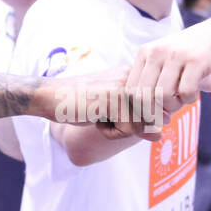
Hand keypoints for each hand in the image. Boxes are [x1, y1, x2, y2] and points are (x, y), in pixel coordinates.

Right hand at [38, 65, 164, 140]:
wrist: (51, 96)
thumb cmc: (83, 103)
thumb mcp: (116, 113)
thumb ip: (140, 122)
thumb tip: (159, 136)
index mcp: (138, 75)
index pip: (156, 113)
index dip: (133, 120)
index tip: (110, 108)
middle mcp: (137, 76)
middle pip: (150, 120)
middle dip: (128, 125)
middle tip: (103, 111)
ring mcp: (128, 86)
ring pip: (141, 127)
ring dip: (118, 129)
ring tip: (99, 113)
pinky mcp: (118, 98)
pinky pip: (127, 131)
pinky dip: (110, 132)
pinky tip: (94, 116)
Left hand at [127, 10, 210, 111]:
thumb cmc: (195, 53)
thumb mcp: (168, 62)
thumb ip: (152, 82)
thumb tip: (140, 115)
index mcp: (146, 53)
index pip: (130, 91)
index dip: (139, 111)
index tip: (152, 119)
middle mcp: (157, 52)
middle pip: (144, 97)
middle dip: (154, 114)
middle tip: (167, 117)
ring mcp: (176, 55)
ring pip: (163, 97)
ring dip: (173, 107)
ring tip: (181, 102)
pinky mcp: (196, 61)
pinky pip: (185, 93)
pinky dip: (188, 100)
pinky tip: (192, 94)